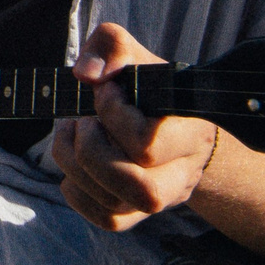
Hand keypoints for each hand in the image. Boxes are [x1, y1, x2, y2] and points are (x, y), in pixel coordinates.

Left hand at [48, 22, 219, 231]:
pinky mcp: (138, 212)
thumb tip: (86, 75)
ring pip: (117, 206)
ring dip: (75, 165)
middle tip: (84, 121)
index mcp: (190, 132)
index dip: (113, 114)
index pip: (148, 143)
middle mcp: (182, 173)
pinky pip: (106, 219)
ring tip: (74, 133)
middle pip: (142, 190)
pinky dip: (76, 191)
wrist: (171, 121)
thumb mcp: (135, 54)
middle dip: (93, 151)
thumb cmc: (150, 87)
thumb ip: (112, 45)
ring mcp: (161, 198)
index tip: (105, 89)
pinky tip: (75, 162)